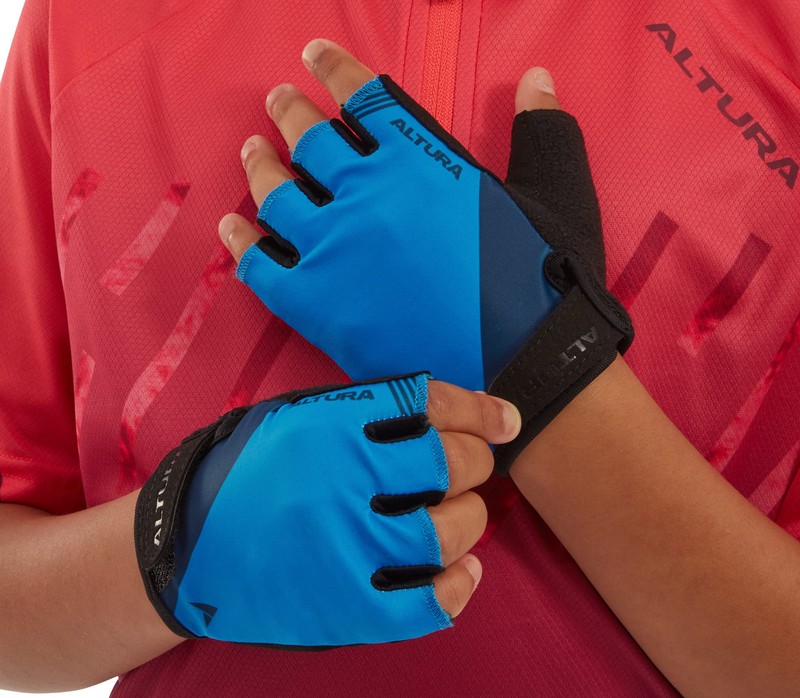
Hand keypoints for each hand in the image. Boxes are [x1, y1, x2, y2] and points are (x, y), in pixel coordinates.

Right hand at [135, 374, 520, 646]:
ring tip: (454, 516)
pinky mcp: (346, 610)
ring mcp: (347, 550)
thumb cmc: (241, 474)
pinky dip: (460, 585)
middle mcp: (344, 482)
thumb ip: (364, 412)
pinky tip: (462, 571)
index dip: (481, 409)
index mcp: (330, 425)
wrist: (178, 549)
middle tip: (465, 468)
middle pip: (455, 465)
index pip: (433, 404)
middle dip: (474, 462)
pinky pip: (432, 603)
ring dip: (470, 520)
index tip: (504, 420)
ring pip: (453, 530)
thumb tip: (453, 414)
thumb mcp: (291, 418)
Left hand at [219, 40, 632, 472]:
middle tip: (278, 102)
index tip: (314, 55)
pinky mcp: (316, 303)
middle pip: (310, 138)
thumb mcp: (556, 196)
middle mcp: (367, 193)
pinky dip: (242, 242)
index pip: (363, 96)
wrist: (517, 366)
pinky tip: (233, 225)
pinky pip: (261, 264)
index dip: (334, 69)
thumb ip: (541, 130)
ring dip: (260, 166)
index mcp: (420, 159)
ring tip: (251, 150)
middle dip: (291, 112)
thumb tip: (537, 78)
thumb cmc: (540, 284)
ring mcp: (334, 248)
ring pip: (277, 192)